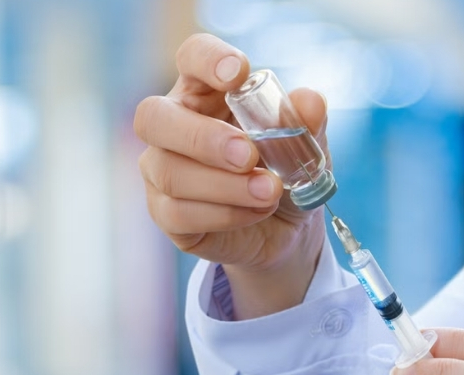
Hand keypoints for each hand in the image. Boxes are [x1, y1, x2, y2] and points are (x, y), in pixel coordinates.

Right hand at [134, 34, 329, 318]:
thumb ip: (307, 122)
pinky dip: (225, 214)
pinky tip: (257, 212)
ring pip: (170, 173)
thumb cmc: (285, 170)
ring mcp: (162, 170)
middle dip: (203, 137)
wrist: (287, 228)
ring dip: (226, 185)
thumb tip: (310, 102)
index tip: (238, 74)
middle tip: (249, 155)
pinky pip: (179, 214)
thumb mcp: (306, 145)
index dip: (207, 59)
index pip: (192, 57)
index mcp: (206, 91)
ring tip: (271, 191)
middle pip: (153, 117)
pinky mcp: (165, 214)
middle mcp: (172, 125)